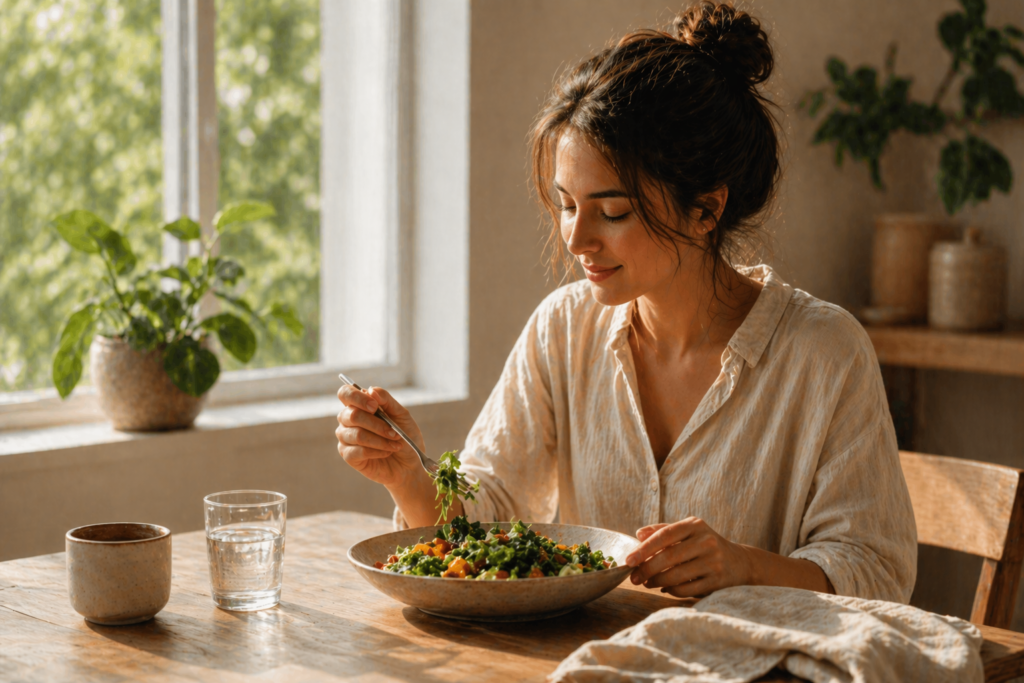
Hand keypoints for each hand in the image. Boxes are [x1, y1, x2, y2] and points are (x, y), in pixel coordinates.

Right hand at [336, 385, 424, 489]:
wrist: (410, 463)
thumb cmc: (405, 436)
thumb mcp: (401, 415)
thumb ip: (386, 401)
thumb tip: (371, 390)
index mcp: (359, 406)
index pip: (345, 393)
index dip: (357, 397)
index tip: (375, 406)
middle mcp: (348, 420)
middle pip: (351, 415)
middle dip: (377, 424)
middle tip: (394, 432)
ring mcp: (346, 438)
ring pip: (357, 434)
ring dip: (380, 439)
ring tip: (395, 444)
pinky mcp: (349, 456)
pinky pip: (358, 451)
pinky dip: (377, 451)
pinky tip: (387, 452)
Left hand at [626, 518, 753, 597]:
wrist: (739, 562)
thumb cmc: (705, 545)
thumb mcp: (688, 531)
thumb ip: (663, 530)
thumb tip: (639, 535)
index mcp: (695, 525)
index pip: (664, 535)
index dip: (644, 549)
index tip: (628, 561)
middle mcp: (706, 541)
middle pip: (669, 557)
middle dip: (647, 569)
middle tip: (633, 578)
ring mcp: (714, 561)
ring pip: (676, 575)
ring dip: (657, 582)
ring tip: (647, 583)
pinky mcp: (717, 581)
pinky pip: (687, 589)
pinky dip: (671, 591)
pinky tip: (664, 588)